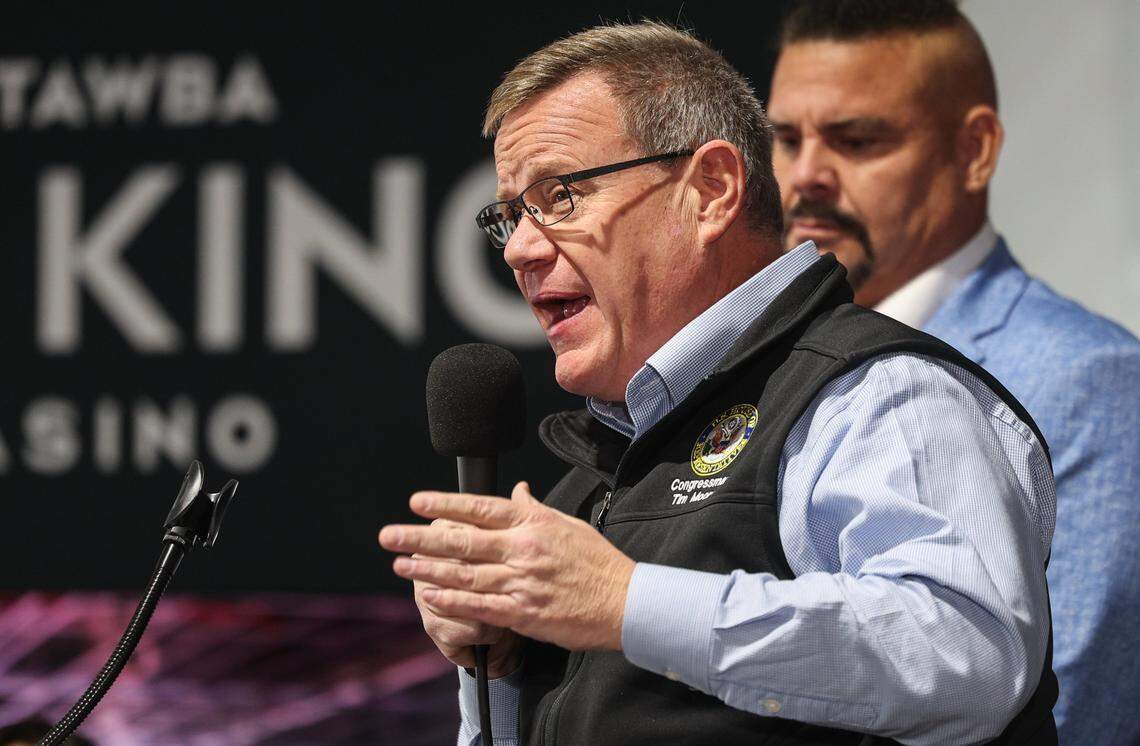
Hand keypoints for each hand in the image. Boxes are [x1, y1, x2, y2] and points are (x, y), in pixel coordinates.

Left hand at [379, 482, 635, 650]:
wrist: (625, 601)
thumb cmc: (598, 562)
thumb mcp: (567, 524)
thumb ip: (535, 509)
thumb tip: (517, 490)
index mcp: (533, 523)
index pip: (481, 508)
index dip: (445, 504)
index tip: (416, 502)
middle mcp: (523, 548)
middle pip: (463, 539)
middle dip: (421, 536)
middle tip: (390, 534)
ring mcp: (522, 581)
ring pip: (465, 573)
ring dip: (428, 569)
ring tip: (400, 564)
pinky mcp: (524, 612)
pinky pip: (480, 605)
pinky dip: (453, 600)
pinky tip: (430, 595)